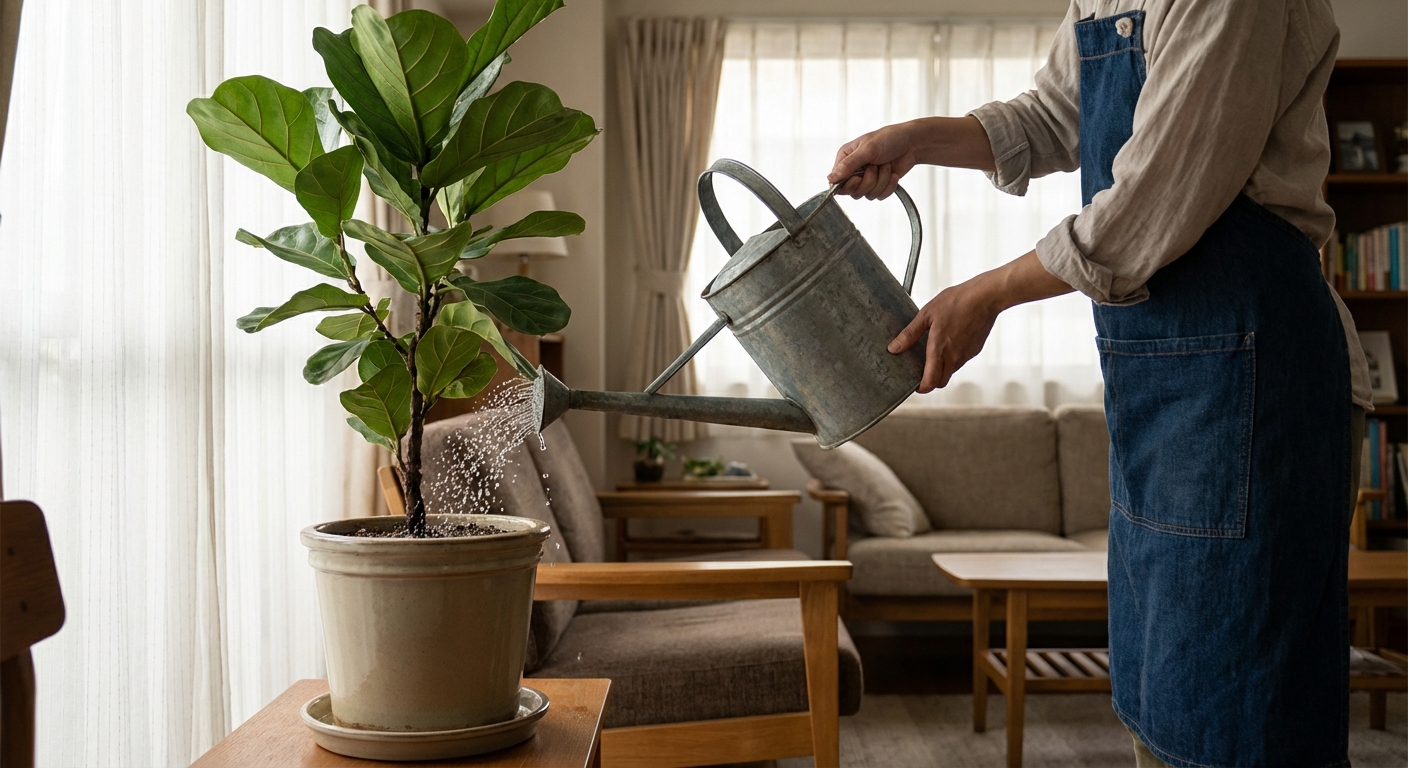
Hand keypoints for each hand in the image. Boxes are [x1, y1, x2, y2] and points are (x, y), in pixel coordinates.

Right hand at [828, 123, 918, 199]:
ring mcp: (867, 179)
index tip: (857, 177)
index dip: (847, 184)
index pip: (837, 182)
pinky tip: (893, 174)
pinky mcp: (879, 186)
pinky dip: (889, 186)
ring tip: (886, 166)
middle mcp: (854, 171)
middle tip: (875, 166)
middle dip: (868, 181)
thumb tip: (830, 179)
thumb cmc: (889, 139)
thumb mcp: (867, 149)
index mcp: (845, 159)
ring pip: (868, 195)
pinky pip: (880, 196)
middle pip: (853, 192)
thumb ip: (848, 165)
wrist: (912, 144)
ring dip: (881, 181)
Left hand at [889, 251, 1073, 392]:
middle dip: (930, 381)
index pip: (931, 382)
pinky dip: (952, 359)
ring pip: (951, 371)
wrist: (986, 297)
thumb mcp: (926, 314)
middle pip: (941, 382)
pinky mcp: (975, 349)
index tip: (915, 384)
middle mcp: (954, 357)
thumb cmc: (956, 302)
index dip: (922, 387)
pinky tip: (948, 342)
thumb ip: (910, 334)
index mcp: (939, 350)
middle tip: (921, 372)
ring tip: (932, 353)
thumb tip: (894, 348)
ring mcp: (966, 355)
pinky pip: (961, 361)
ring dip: (941, 369)